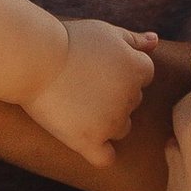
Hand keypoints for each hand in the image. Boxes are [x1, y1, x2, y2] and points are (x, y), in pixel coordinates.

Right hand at [27, 19, 157, 167]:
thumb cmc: (69, 41)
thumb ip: (134, 39)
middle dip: (114, 96)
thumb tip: (154, 41)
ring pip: (122, 128)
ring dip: (108, 122)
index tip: (97, 69)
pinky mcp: (89, 140)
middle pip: (132, 103)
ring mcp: (111, 121)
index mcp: (137, 69)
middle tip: (83, 85)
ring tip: (78, 107)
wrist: (35, 59)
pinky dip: (100, 153)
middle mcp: (130, 97)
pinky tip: (86, 141)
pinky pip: (105, 158)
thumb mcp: (105, 31)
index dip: (121, 72)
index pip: (143, 77)